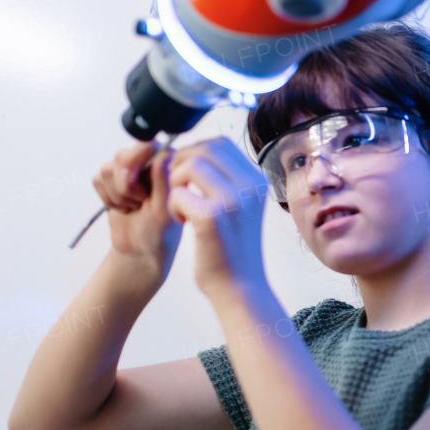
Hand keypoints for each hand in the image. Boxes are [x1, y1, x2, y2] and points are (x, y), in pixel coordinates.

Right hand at [93, 141, 182, 283]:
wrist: (141, 251)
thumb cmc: (160, 233)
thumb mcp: (165, 209)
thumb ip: (164, 181)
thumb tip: (164, 153)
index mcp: (168, 167)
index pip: (148, 145)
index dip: (137, 161)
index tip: (138, 182)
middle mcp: (149, 165)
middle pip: (123, 155)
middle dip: (125, 183)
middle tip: (138, 201)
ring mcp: (130, 173)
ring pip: (107, 168)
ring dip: (118, 193)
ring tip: (133, 207)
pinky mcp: (112, 183)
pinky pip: (97, 179)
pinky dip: (107, 198)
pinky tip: (123, 208)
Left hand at [166, 136, 270, 300]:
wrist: (240, 287)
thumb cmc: (232, 248)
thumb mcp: (240, 206)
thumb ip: (226, 179)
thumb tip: (196, 153)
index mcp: (257, 179)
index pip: (220, 142)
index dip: (194, 152)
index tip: (187, 177)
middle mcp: (250, 184)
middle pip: (203, 148)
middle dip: (180, 164)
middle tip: (178, 190)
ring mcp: (234, 200)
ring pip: (188, 164)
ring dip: (174, 183)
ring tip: (180, 206)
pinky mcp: (213, 217)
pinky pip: (178, 193)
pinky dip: (173, 206)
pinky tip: (181, 222)